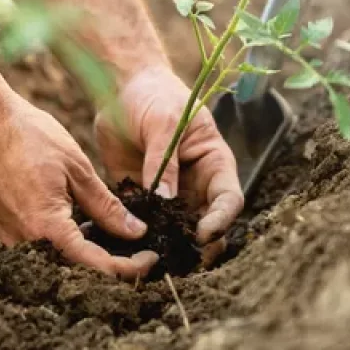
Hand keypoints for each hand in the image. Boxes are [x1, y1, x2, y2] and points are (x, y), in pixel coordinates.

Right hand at [0, 93, 158, 278]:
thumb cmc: (27, 136)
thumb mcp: (77, 168)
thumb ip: (107, 207)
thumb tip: (136, 233)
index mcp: (47, 228)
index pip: (97, 267)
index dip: (130, 268)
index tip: (151, 258)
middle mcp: (23, 244)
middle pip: (75, 273)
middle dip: (110, 266)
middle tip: (135, 250)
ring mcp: (5, 240)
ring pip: (54, 265)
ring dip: (84, 257)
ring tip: (108, 235)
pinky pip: (34, 251)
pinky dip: (60, 245)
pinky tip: (76, 224)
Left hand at [94, 65, 244, 261]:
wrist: (121, 87)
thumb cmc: (153, 95)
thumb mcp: (163, 122)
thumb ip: (163, 161)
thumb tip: (164, 200)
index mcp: (213, 164)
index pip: (228, 200)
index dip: (221, 220)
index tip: (203, 235)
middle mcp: (195, 185)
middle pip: (206, 224)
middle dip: (198, 245)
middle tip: (181, 261)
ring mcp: (169, 194)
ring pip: (176, 230)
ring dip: (168, 246)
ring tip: (153, 261)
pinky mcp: (141, 197)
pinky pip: (143, 222)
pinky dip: (137, 236)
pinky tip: (124, 248)